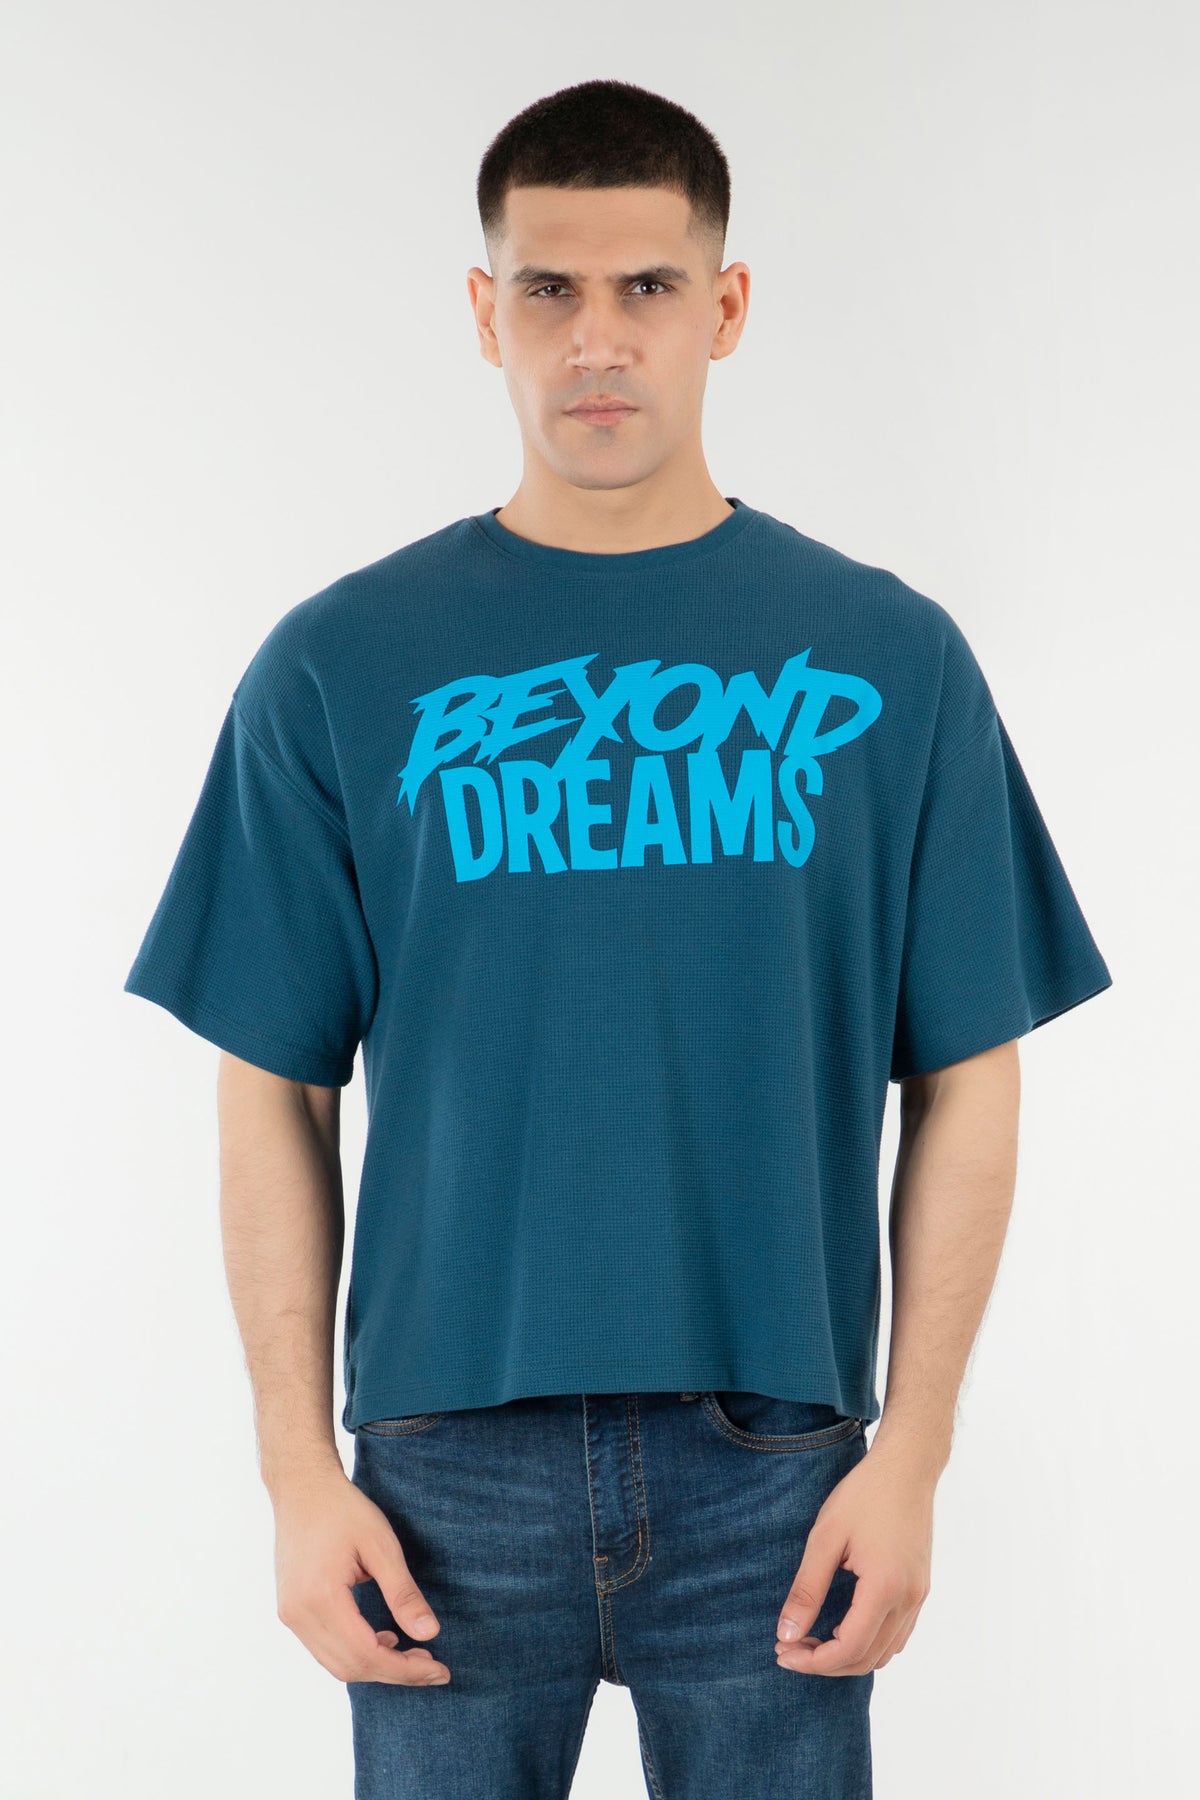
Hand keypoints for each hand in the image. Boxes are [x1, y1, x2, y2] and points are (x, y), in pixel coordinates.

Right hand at [272, 1464, 451, 1685]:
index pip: (367, 1655)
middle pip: (351, 1667)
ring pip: (336, 1663)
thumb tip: (430, 1634)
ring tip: (414, 1652)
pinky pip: (326, 1648)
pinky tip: (384, 1638)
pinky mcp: (291, 1610)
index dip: (406, 1670)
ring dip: (376, 1665)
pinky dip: (357, 1652)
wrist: (302, 1487)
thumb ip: (403, 1593)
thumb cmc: (342, 1509)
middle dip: (395, 1672)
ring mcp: (290, 1615)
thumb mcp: (381, 1545)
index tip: (440, 1671)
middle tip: (433, 1665)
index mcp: (320, 1598)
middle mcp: (298, 1615)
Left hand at [774, 1438, 934, 1675]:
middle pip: (867, 1659)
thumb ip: (807, 1590)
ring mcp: (918, 1597)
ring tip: (811, 1639)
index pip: (849, 1649)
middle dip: (825, 1663)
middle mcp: (908, 1600)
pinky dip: (868, 1643)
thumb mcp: (825, 1538)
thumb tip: (787, 1634)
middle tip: (788, 1648)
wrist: (907, 1468)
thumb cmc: (864, 1495)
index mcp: (885, 1588)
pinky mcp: (920, 1589)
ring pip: (884, 1652)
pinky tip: (842, 1627)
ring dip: (847, 1656)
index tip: (782, 1652)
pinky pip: (896, 1635)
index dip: (813, 1661)